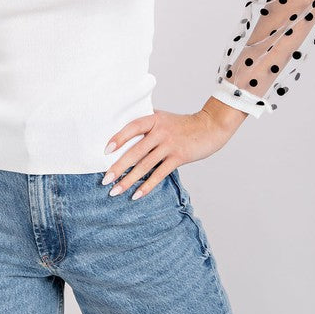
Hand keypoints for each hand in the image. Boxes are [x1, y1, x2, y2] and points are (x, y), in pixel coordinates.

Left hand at [101, 108, 236, 199]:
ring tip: (115, 191)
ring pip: (145, 166)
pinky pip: (159, 174)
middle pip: (135, 152)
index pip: (132, 127)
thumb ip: (147, 123)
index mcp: (154, 119)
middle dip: (118, 167)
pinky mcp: (179, 158)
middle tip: (104, 179)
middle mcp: (160, 132)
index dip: (118, 138)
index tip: (106, 151)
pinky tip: (136, 195)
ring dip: (128, 180)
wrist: (209, 126)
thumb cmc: (183, 124)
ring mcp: (170, 145)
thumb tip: (123, 133)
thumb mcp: (163, 118)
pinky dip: (147, 186)